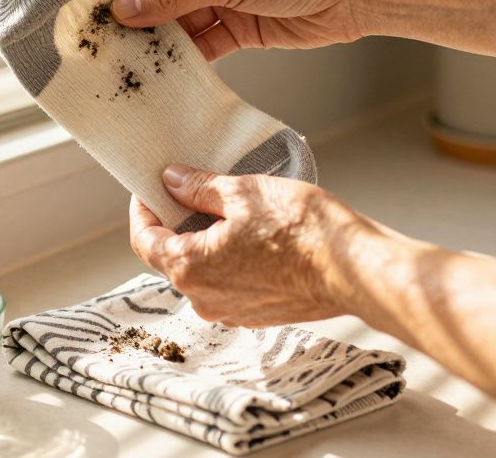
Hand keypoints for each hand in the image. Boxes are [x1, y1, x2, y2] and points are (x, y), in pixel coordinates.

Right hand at [110, 0, 362, 60]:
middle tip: (111, 44)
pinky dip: (188, 59)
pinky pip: (204, 44)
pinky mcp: (239, 28)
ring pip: (181, 23)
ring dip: (162, 43)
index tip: (101, 11)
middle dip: (140, 19)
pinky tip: (168, 73)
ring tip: (134, 64)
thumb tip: (127, 10)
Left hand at [128, 164, 388, 327]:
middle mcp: (203, 298)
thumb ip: (199, 188)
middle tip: (190, 190)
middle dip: (175, 223)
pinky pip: (227, 284)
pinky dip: (228, 260)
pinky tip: (250, 236)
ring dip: (203, 242)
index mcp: (189, 267)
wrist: (354, 271)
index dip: (142, 210)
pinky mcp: (255, 314)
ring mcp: (230, 311)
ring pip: (200, 271)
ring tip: (226, 210)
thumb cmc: (302, 230)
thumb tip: (172, 181)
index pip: (145, 240)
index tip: (149, 188)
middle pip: (170, 257)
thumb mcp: (245, 194)